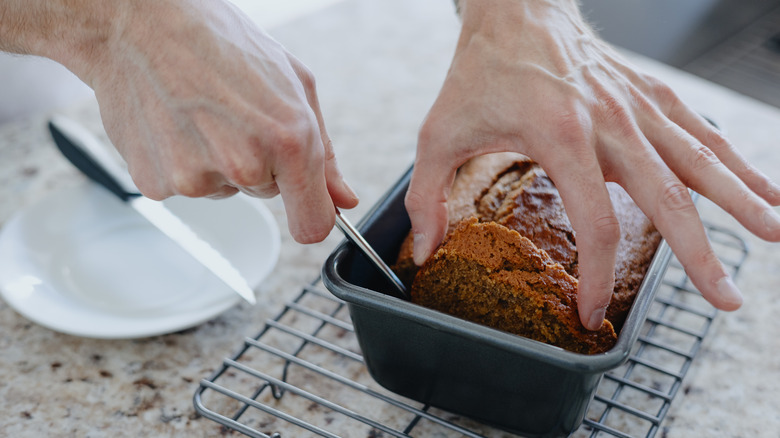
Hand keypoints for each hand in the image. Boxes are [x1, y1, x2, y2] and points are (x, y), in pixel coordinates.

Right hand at [60, 0, 357, 242]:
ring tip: (201, 113)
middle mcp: (243, 165)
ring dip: (219, 161)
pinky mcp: (158, 184)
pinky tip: (176, 124)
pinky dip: (184, 163)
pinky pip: (187, 188)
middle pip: (268, 195)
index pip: (313, 225)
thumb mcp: (294, 83)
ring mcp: (197, 179)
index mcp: (288, 141)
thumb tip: (342, 198)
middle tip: (236, 115)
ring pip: (226, 189)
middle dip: (261, 162)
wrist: (139, 25)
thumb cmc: (218, 42)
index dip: (313, 215)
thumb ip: (324, 152)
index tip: (308, 209)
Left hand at [405, 0, 779, 329]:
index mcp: (561, 137)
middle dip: (701, 254)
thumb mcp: (439, 133)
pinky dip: (733, 159)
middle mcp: (611, 123)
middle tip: (728, 299)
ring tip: (774, 235)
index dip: (599, 277)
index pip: (597, 224)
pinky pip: (698, 131)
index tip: (592, 311)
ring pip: (699, 160)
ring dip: (740, 200)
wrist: (514, 7)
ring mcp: (636, 106)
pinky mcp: (648, 93)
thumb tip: (425, 251)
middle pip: (669, 199)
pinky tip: (763, 184)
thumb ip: (428, 195)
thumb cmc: (478, 71)